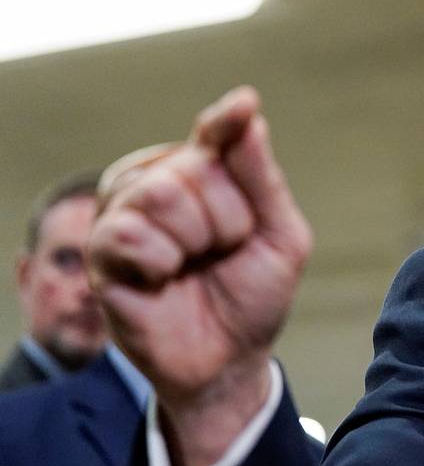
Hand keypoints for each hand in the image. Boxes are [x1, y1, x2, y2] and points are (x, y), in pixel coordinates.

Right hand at [88, 86, 311, 465]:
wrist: (230, 359)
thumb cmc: (254, 294)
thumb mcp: (280, 235)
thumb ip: (261, 177)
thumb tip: (246, 111)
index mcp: (205, 174)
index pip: (215, 133)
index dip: (227, 122)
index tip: (244, 106)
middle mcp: (160, 183)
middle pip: (194, 167)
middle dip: (228, 219)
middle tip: (224, 252)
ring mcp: (126, 214)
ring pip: (159, 193)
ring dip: (195, 240)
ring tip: (194, 266)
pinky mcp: (101, 253)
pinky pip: (129, 232)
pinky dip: (160, 261)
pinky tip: (163, 279)